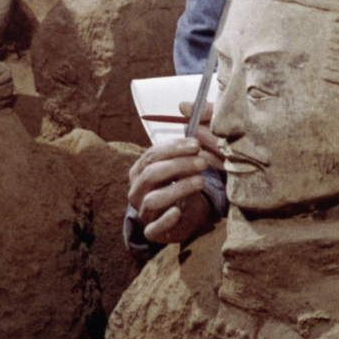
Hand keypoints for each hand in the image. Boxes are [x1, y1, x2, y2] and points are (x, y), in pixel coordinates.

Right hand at [128, 101, 222, 244]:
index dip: (173, 149)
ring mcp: (142, 212)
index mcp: (139, 170)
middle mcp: (136, 190)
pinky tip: (180, 210)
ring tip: (200, 181)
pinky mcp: (152, 232)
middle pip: (152, 174)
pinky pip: (155, 228)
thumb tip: (186, 106)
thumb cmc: (178, 184)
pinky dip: (167, 219)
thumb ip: (183, 138)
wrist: (179, 217)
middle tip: (202, 161)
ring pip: (154, 199)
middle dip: (178, 166)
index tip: (195, 144)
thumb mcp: (179, 162)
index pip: (152, 155)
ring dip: (178, 188)